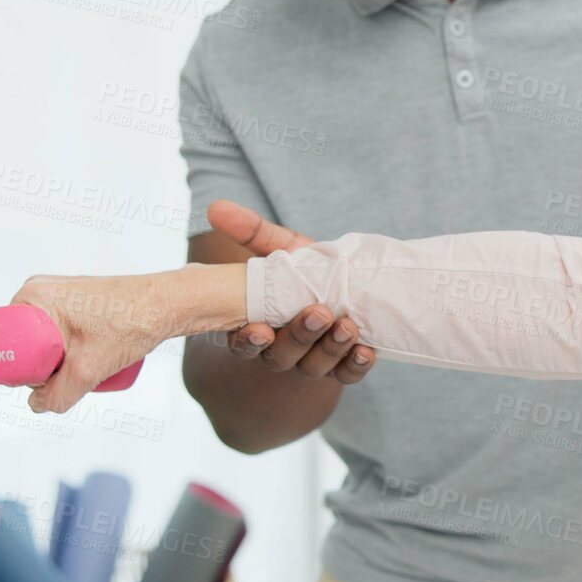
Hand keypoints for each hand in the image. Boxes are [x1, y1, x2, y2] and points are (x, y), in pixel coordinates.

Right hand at [12, 272, 180, 413]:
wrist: (168, 304)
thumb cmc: (130, 325)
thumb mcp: (89, 368)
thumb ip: (59, 393)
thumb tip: (38, 406)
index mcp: (32, 297)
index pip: (6, 345)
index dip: (20, 371)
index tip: (46, 382)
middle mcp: (40, 291)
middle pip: (24, 345)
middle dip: (42, 368)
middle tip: (73, 375)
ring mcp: (58, 295)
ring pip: (44, 342)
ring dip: (59, 361)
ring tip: (88, 366)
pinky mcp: (75, 303)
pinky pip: (58, 334)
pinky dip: (68, 350)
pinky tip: (88, 360)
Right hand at [207, 200, 375, 383]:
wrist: (352, 281)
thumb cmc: (308, 268)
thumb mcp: (283, 247)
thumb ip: (253, 232)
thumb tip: (216, 207)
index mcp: (259, 324)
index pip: (244, 343)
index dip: (249, 341)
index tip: (260, 329)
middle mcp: (281, 349)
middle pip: (281, 358)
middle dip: (300, 337)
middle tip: (319, 313)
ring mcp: (313, 361)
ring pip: (314, 368)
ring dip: (330, 349)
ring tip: (347, 326)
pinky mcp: (343, 366)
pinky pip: (347, 374)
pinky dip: (356, 365)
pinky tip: (366, 350)